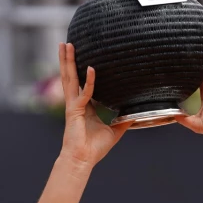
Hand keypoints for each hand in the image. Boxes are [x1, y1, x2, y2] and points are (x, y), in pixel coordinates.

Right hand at [58, 43, 128, 168]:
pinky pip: (83, 93)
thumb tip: (136, 116)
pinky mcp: (74, 111)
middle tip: (67, 42)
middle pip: (70, 76)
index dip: (80, 70)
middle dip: (68, 59)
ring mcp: (73, 106)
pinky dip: (88, 81)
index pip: (81, 84)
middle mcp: (76, 103)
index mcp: (84, 107)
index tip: (82, 56)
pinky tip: (90, 69)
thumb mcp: (114, 132)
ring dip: (67, 61)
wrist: (83, 160)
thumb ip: (123, 122)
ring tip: (66, 44)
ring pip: (69, 79)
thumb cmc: (95, 149)